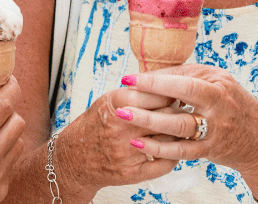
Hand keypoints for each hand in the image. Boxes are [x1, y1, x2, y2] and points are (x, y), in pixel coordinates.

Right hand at [52, 84, 179, 194]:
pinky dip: (173, 156)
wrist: (75, 157)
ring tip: (179, 129)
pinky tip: (172, 149)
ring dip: (177, 135)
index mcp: (118, 104)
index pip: (160, 95)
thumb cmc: (96, 124)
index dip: (173, 94)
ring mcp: (127, 152)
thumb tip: (169, 86)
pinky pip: (164, 164)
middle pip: (167, 117)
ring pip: (169, 141)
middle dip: (178, 113)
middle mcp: (122, 127)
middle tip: (182, 111)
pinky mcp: (131, 172)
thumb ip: (137, 92)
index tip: (178, 93)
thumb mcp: (110, 100)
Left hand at [118, 65, 257, 177]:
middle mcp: (220, 103)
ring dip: (150, 121)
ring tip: (125, 117)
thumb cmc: (232, 106)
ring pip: (180, 125)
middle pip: (182, 95)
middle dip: (150, 94)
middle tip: (122, 95)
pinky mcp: (211, 149)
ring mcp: (216, 128)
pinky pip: (182, 150)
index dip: (155, 78)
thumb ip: (189, 79)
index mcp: (219, 83)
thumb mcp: (218, 85)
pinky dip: (160, 147)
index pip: (184, 77)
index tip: (129, 78)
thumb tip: (152, 75)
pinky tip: (141, 143)